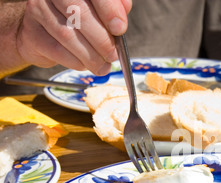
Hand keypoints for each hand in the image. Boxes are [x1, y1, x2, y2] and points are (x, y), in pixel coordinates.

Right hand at [16, 0, 131, 74]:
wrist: (43, 30)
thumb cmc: (78, 18)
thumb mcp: (100, 10)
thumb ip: (114, 9)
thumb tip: (121, 20)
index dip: (109, 10)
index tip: (119, 29)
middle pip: (79, 13)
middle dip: (102, 39)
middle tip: (113, 54)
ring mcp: (38, 10)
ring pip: (67, 34)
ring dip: (91, 56)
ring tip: (103, 66)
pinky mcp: (32, 33)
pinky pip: (57, 50)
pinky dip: (76, 61)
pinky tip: (85, 64)